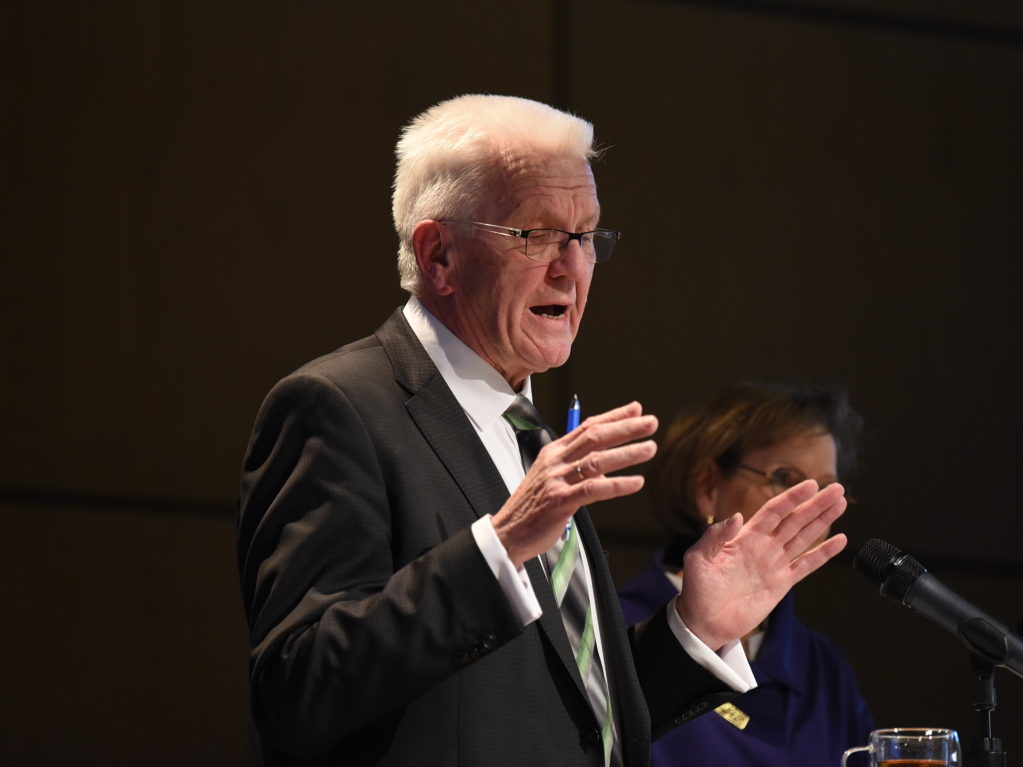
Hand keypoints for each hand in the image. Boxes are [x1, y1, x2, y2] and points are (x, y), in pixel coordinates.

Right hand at [492, 401, 657, 566]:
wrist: (509, 532)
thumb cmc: (533, 507)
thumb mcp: (552, 478)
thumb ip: (577, 467)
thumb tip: (607, 463)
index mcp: (554, 452)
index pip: (587, 426)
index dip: (614, 416)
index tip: (636, 409)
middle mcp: (556, 461)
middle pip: (595, 436)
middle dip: (626, 427)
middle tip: (650, 422)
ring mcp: (557, 480)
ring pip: (598, 460)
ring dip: (627, 453)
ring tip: (650, 448)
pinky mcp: (561, 501)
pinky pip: (593, 489)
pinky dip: (617, 485)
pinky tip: (635, 482)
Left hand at [675, 480, 847, 650]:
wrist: (705, 622)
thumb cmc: (697, 590)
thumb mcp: (698, 560)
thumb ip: (714, 537)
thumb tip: (735, 517)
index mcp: (745, 537)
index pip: (773, 511)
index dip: (792, 498)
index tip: (811, 485)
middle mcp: (763, 546)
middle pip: (795, 520)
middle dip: (816, 504)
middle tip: (837, 489)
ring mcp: (774, 564)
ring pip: (804, 537)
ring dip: (823, 521)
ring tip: (840, 504)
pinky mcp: (781, 584)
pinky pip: (807, 565)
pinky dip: (824, 553)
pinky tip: (840, 540)